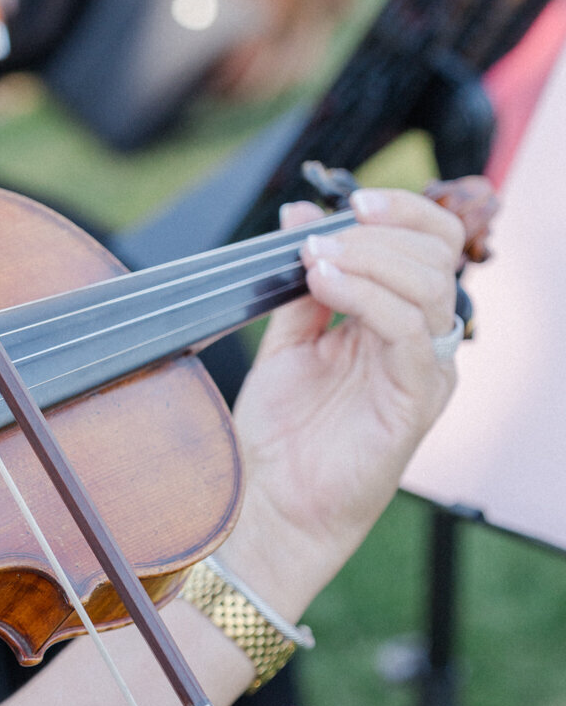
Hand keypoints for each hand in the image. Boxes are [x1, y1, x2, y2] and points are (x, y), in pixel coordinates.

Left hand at [225, 186, 464, 611]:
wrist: (269, 505)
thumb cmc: (281, 435)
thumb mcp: (287, 340)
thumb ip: (302, 281)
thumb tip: (301, 214)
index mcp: (396, 323)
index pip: (428, 247)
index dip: (401, 213)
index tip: (351, 200)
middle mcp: (419, 345)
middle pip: (436, 258)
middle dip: (381, 231)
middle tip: (324, 236)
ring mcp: (424, 373)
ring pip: (430, 287)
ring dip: (370, 259)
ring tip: (316, 261)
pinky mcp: (416, 402)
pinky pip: (410, 332)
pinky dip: (368, 296)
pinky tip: (324, 283)